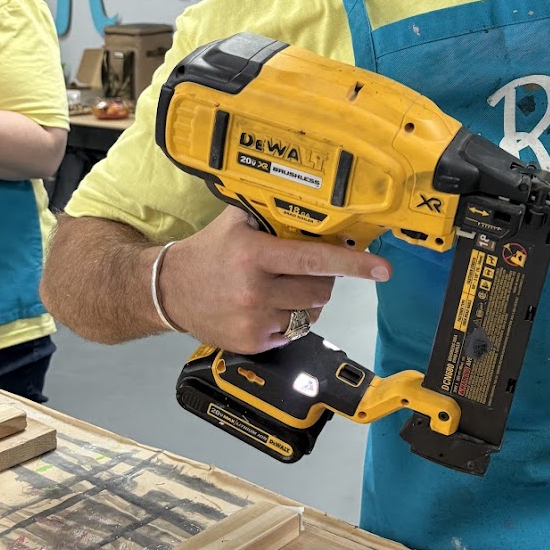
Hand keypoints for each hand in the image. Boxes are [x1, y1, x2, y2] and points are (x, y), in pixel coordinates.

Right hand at [156, 208, 389, 353]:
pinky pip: (293, 332)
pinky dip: (289, 319)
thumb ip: (273, 214)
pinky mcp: (252, 342)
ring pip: (311, 312)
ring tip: (281, 288)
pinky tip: (267, 306)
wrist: (168, 290)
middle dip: (322, 279)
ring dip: (306, 300)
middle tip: (303, 270)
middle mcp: (255, 289)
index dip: (352, 264)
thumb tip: (318, 207)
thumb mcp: (236, 222)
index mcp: (254, 254)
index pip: (314, 258)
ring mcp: (254, 320)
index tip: (381, 269)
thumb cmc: (209, 252)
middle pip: (320, 288)